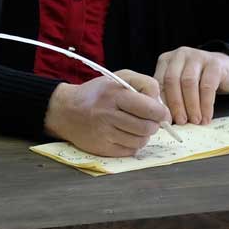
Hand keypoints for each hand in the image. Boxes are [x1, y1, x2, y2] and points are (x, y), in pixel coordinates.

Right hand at [44, 71, 171, 156]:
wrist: (66, 111)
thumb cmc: (98, 93)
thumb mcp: (120, 77)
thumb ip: (145, 85)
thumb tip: (162, 107)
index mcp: (115, 94)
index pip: (150, 109)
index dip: (161, 112)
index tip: (161, 112)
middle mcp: (108, 115)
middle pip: (147, 127)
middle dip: (154, 125)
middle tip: (149, 120)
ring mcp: (105, 134)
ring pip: (141, 141)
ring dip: (144, 135)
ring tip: (135, 126)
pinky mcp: (102, 149)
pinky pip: (130, 151)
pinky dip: (133, 144)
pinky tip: (125, 134)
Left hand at [155, 48, 228, 124]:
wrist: (225, 69)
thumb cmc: (198, 81)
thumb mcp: (180, 85)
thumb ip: (170, 96)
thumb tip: (164, 120)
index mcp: (166, 60)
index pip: (159, 82)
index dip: (162, 103)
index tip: (166, 120)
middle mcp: (180, 55)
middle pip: (172, 80)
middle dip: (176, 104)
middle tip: (181, 121)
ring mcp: (197, 56)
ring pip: (189, 82)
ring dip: (191, 105)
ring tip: (195, 121)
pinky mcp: (214, 63)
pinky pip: (208, 86)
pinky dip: (206, 104)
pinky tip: (206, 116)